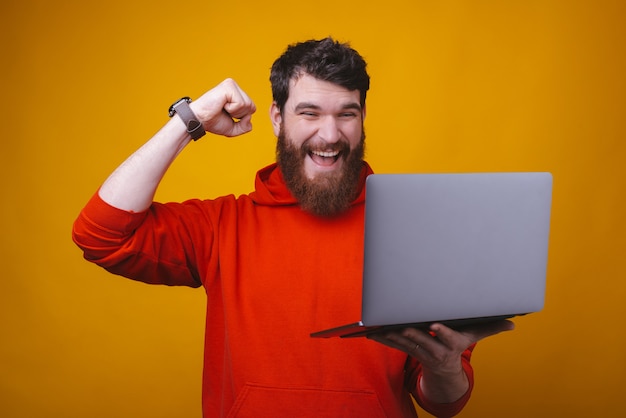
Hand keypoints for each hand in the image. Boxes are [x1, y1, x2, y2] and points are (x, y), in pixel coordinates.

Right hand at [190, 78, 256, 137]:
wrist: (199, 120)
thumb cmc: (213, 121)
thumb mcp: (234, 128)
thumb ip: (246, 126)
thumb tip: (249, 117)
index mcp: (236, 93)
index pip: (252, 108)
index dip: (241, 117)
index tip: (227, 114)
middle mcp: (234, 86)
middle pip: (251, 106)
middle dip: (239, 115)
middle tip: (224, 111)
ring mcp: (231, 84)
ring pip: (247, 105)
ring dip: (235, 112)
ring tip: (222, 108)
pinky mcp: (228, 86)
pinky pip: (241, 103)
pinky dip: (232, 109)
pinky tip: (222, 105)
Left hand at [367, 320, 514, 402]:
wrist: (445, 368)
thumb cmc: (459, 344)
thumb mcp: (475, 336)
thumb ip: (491, 328)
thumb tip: (513, 325)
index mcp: (453, 344)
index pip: (447, 338)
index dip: (441, 332)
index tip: (434, 325)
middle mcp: (437, 350)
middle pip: (423, 341)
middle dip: (412, 333)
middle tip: (402, 325)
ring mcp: (422, 353)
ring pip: (406, 344)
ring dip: (393, 336)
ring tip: (382, 327)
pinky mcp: (409, 352)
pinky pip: (395, 346)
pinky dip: (384, 339)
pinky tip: (372, 332)